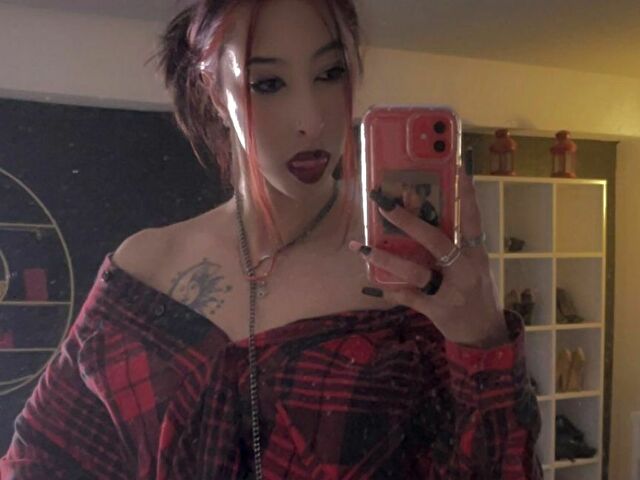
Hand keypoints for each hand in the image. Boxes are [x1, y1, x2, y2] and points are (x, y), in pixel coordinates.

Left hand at [349, 165, 508, 348]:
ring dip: (387, 257)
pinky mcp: (437, 310)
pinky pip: (408, 297)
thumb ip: (456, 245)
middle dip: (408, 221)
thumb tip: (424, 217)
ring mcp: (451, 291)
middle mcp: (465, 270)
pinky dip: (391, 290)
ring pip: (415, 270)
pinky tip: (374, 284)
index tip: (458, 168)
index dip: (467, 194)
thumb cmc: (476, 292)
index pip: (473, 219)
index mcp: (476, 254)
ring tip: (365, 247)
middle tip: (384, 203)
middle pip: (435, 240)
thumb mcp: (474, 265)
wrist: (485, 333)